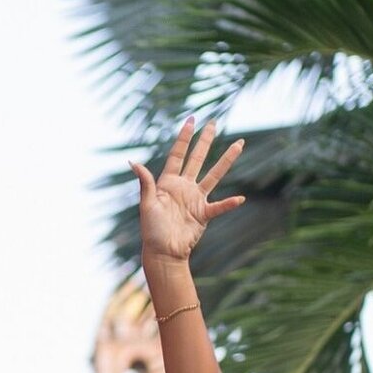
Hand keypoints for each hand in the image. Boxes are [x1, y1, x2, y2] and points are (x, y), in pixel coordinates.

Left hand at [131, 118, 245, 263]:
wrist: (163, 251)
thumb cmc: (151, 229)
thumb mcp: (147, 204)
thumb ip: (145, 183)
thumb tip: (133, 162)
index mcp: (168, 182)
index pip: (178, 155)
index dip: (184, 138)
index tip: (191, 120)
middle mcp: (184, 187)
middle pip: (197, 159)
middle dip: (205, 141)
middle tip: (214, 123)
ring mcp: (195, 199)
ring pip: (214, 175)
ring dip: (226, 161)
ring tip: (239, 145)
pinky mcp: (204, 214)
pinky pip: (219, 206)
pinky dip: (229, 204)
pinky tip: (240, 199)